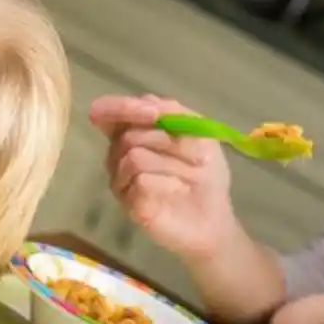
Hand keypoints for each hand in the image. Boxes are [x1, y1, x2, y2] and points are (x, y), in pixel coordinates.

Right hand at [89, 95, 235, 258]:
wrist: (213, 218)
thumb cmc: (204, 173)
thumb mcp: (198, 133)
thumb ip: (174, 113)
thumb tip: (148, 105)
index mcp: (132, 133)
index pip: (110, 113)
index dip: (121, 108)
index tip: (152, 113)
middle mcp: (119, 156)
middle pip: (127, 135)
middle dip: (165, 140)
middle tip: (195, 156)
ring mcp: (121, 182)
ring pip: (133, 157)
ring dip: (172, 164)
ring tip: (188, 177)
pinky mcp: (129, 206)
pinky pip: (141, 183)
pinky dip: (168, 183)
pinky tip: (178, 191)